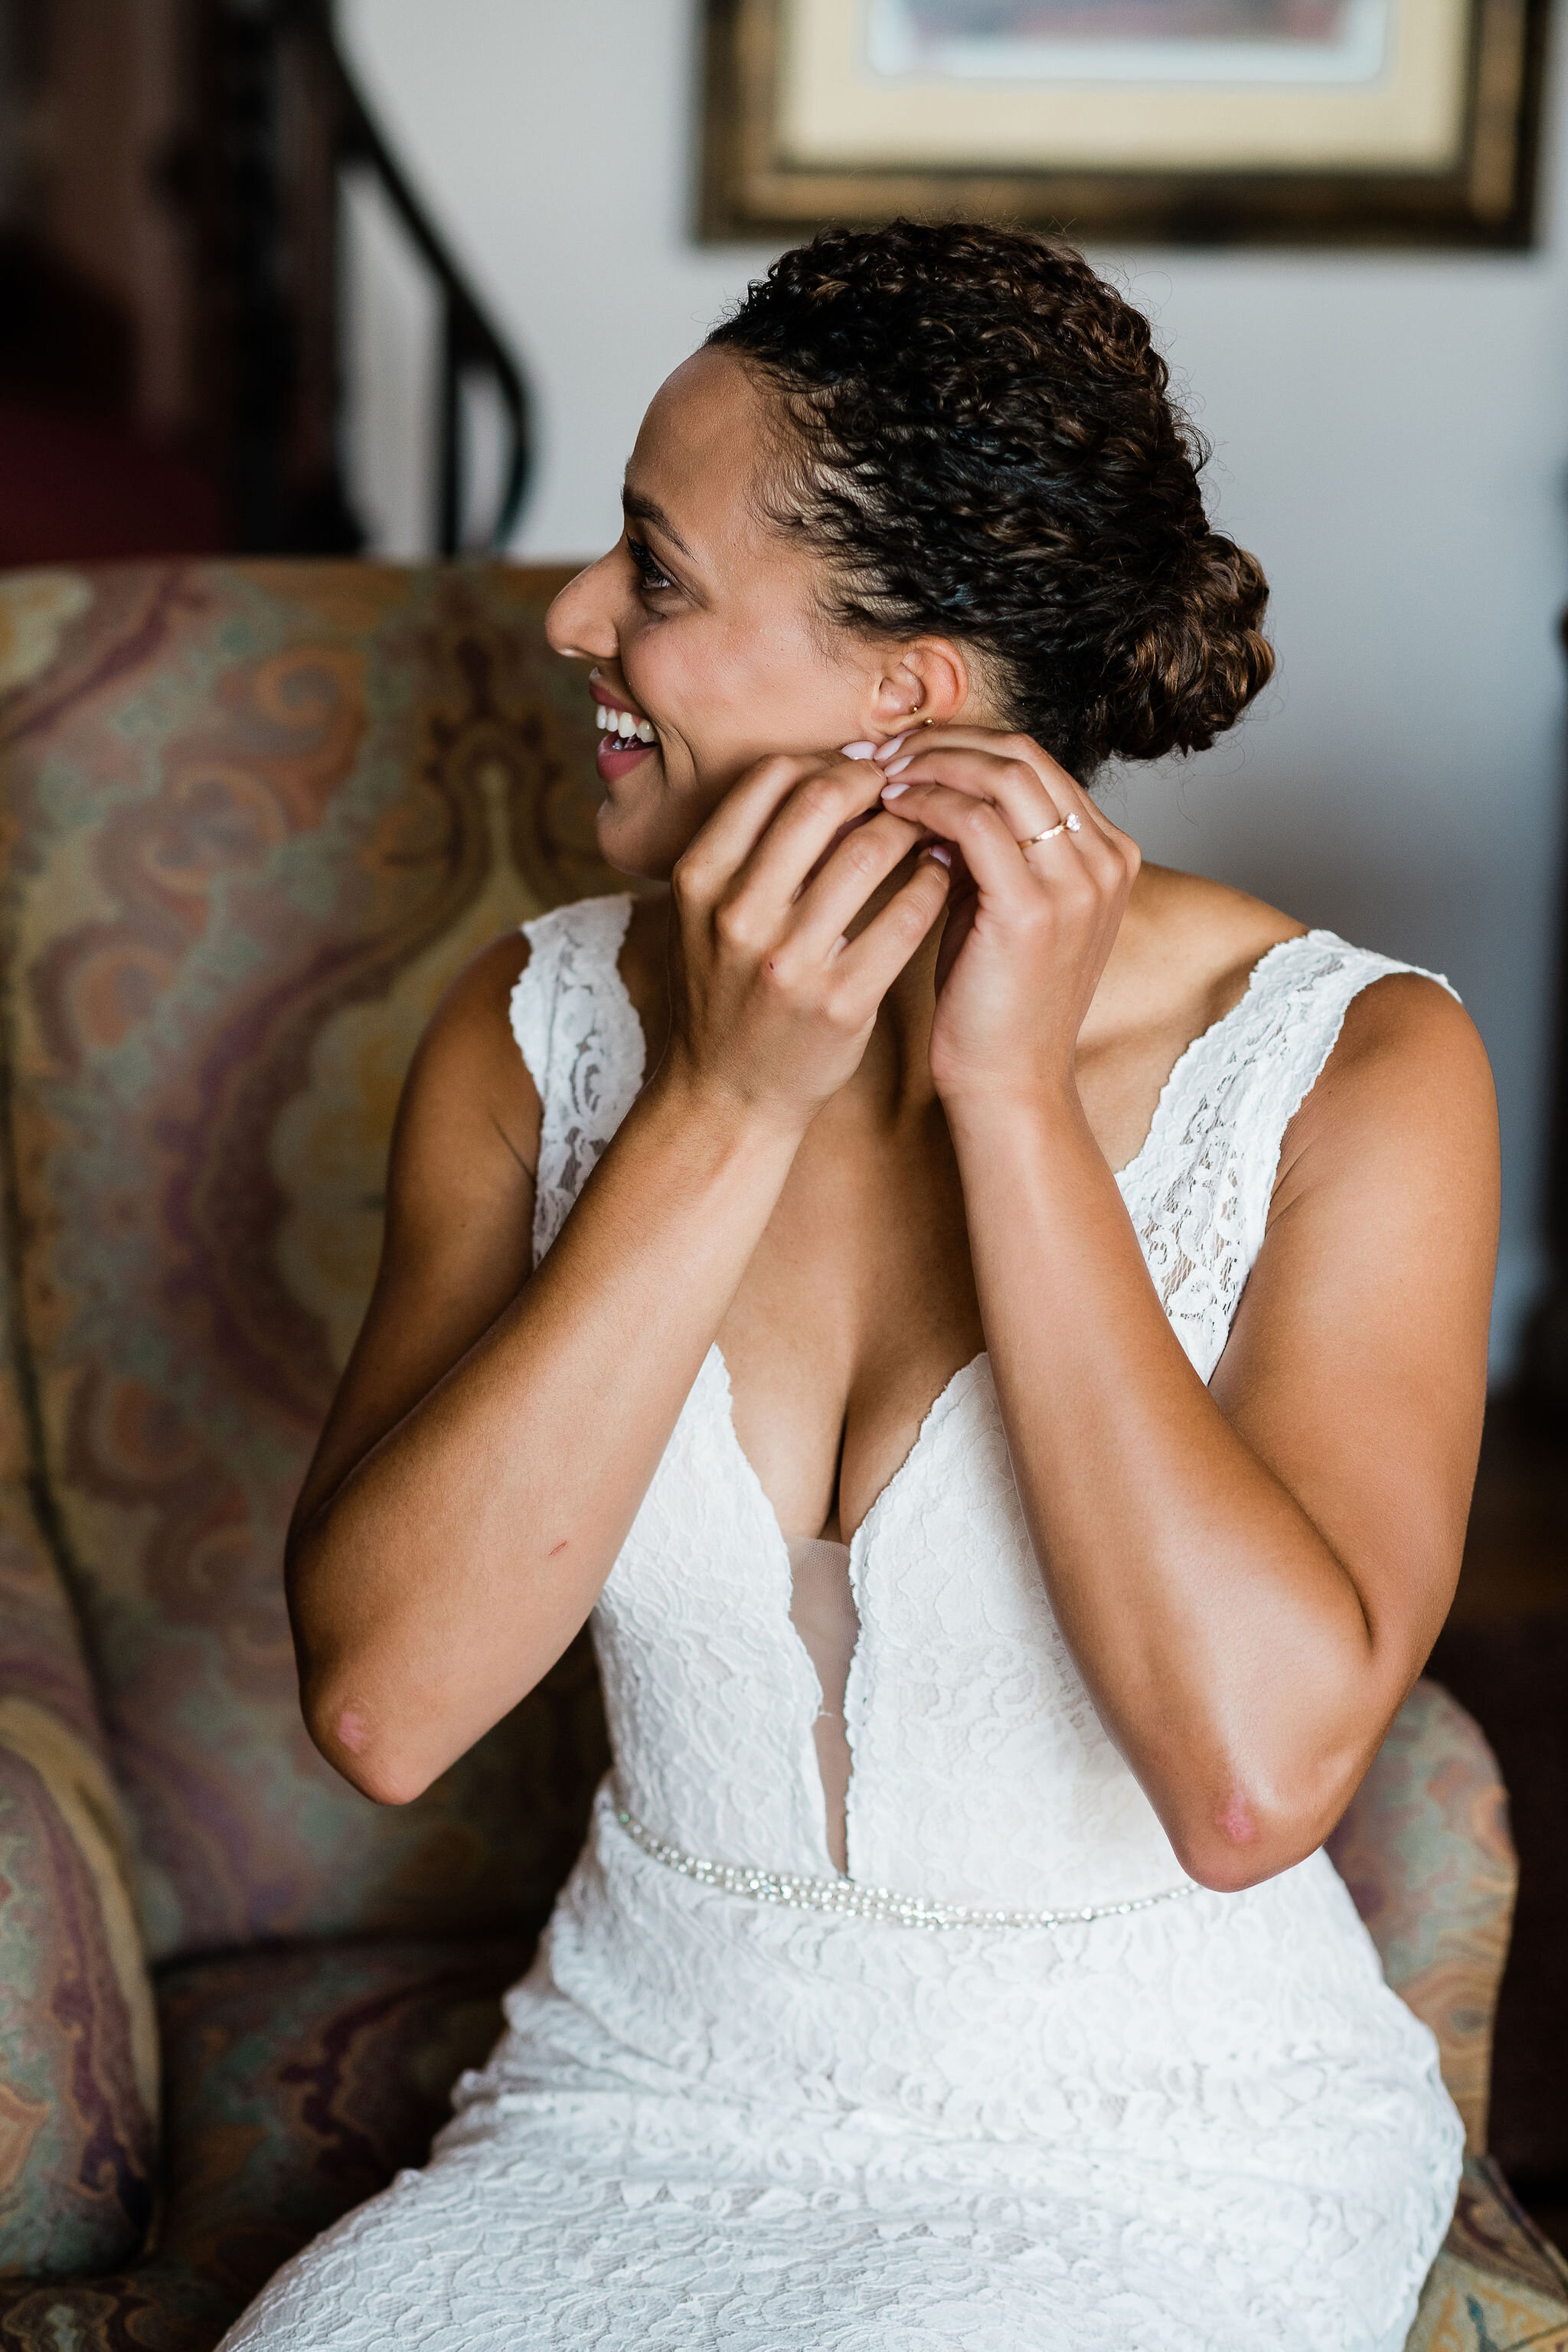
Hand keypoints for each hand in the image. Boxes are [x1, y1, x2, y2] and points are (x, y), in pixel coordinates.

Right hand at [660, 750, 952, 1129]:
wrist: (727, 1096)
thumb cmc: (726, 991)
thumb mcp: (705, 913)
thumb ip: (748, 848)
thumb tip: (828, 772)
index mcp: (699, 879)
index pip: (771, 778)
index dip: (825, 759)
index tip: (858, 770)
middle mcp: (737, 914)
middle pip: (821, 799)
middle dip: (874, 781)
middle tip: (904, 788)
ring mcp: (790, 961)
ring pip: (871, 851)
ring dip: (913, 825)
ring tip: (930, 824)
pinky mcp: (841, 1002)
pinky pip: (906, 916)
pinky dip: (933, 881)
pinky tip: (942, 873)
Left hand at [875, 728, 1139, 1110]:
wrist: (1008, 1083)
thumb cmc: (993, 1002)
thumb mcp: (998, 905)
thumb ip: (984, 844)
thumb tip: (928, 780)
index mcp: (1106, 853)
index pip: (1033, 761)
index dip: (962, 744)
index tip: (901, 749)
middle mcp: (1104, 859)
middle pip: (1022, 753)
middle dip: (943, 742)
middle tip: (881, 750)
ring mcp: (1077, 882)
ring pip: (1001, 774)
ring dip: (930, 764)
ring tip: (878, 774)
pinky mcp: (1036, 908)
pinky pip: (975, 821)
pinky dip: (927, 803)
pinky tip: (890, 810)